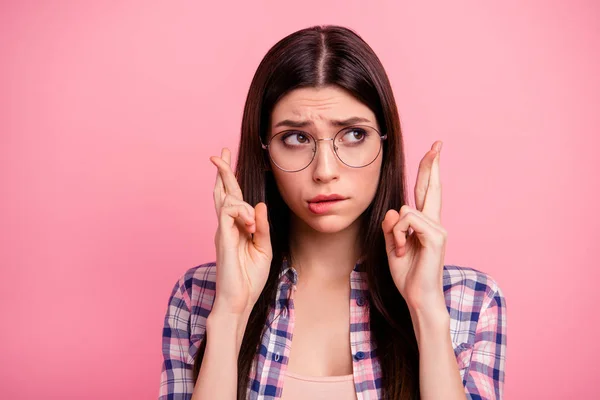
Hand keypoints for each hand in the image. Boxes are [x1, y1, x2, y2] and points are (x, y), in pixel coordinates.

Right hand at [210, 148, 272, 315]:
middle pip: (223, 192)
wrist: (240, 300)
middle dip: (222, 172)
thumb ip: (262, 226)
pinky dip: (242, 213)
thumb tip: (259, 204)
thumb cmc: (251, 278)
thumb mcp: (264, 248)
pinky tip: (250, 226)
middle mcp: (227, 226)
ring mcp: (223, 230)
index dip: (229, 179)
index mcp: (236, 228)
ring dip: (245, 207)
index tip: (225, 158)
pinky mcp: (222, 236)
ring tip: (253, 228)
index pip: (232, 198)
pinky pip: (229, 210)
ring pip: (229, 200)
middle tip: (218, 153)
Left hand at [381, 141, 447, 313]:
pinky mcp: (436, 237)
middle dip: (432, 165)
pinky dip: (398, 235)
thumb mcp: (392, 245)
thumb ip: (391, 226)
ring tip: (400, 250)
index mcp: (425, 224)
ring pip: (403, 210)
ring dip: (394, 231)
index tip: (434, 151)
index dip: (429, 171)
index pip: (427, 192)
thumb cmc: (407, 274)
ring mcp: (438, 229)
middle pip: (431, 187)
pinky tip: (403, 250)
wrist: (418, 297)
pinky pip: (407, 220)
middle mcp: (434, 222)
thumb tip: (393, 210)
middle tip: (437, 144)